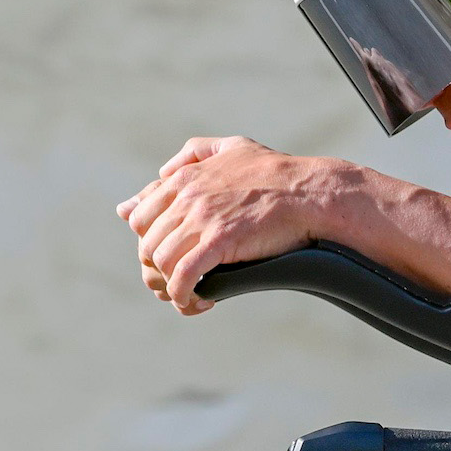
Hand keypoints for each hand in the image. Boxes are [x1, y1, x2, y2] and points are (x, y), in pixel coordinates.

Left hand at [117, 136, 352, 313]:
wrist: (310, 192)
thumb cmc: (278, 171)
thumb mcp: (233, 148)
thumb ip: (193, 154)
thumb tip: (160, 173)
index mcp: (184, 178)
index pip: (140, 217)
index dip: (151, 242)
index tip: (171, 256)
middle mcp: (185, 197)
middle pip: (147, 243)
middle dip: (159, 268)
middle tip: (182, 282)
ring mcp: (200, 218)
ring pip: (161, 261)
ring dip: (171, 286)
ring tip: (192, 295)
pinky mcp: (219, 241)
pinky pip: (184, 275)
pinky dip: (184, 295)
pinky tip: (200, 302)